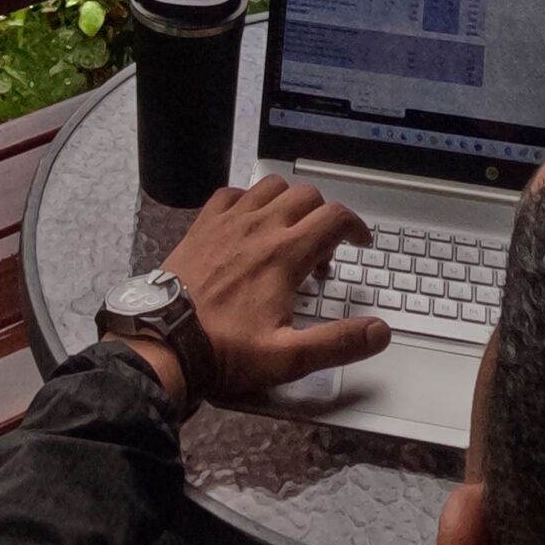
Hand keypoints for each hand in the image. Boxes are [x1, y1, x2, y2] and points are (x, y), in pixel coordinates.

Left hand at [129, 175, 390, 410]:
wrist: (164, 343)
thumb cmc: (225, 351)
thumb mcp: (288, 358)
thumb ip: (338, 343)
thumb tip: (380, 332)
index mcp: (285, 255)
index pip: (335, 218)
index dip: (355, 226)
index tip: (359, 243)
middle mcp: (259, 228)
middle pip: (307, 196)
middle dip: (324, 216)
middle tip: (321, 253)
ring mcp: (228, 222)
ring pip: (271, 186)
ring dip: (289, 202)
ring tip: (289, 234)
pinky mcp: (202, 225)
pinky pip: (232, 193)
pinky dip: (249, 200)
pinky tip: (248, 224)